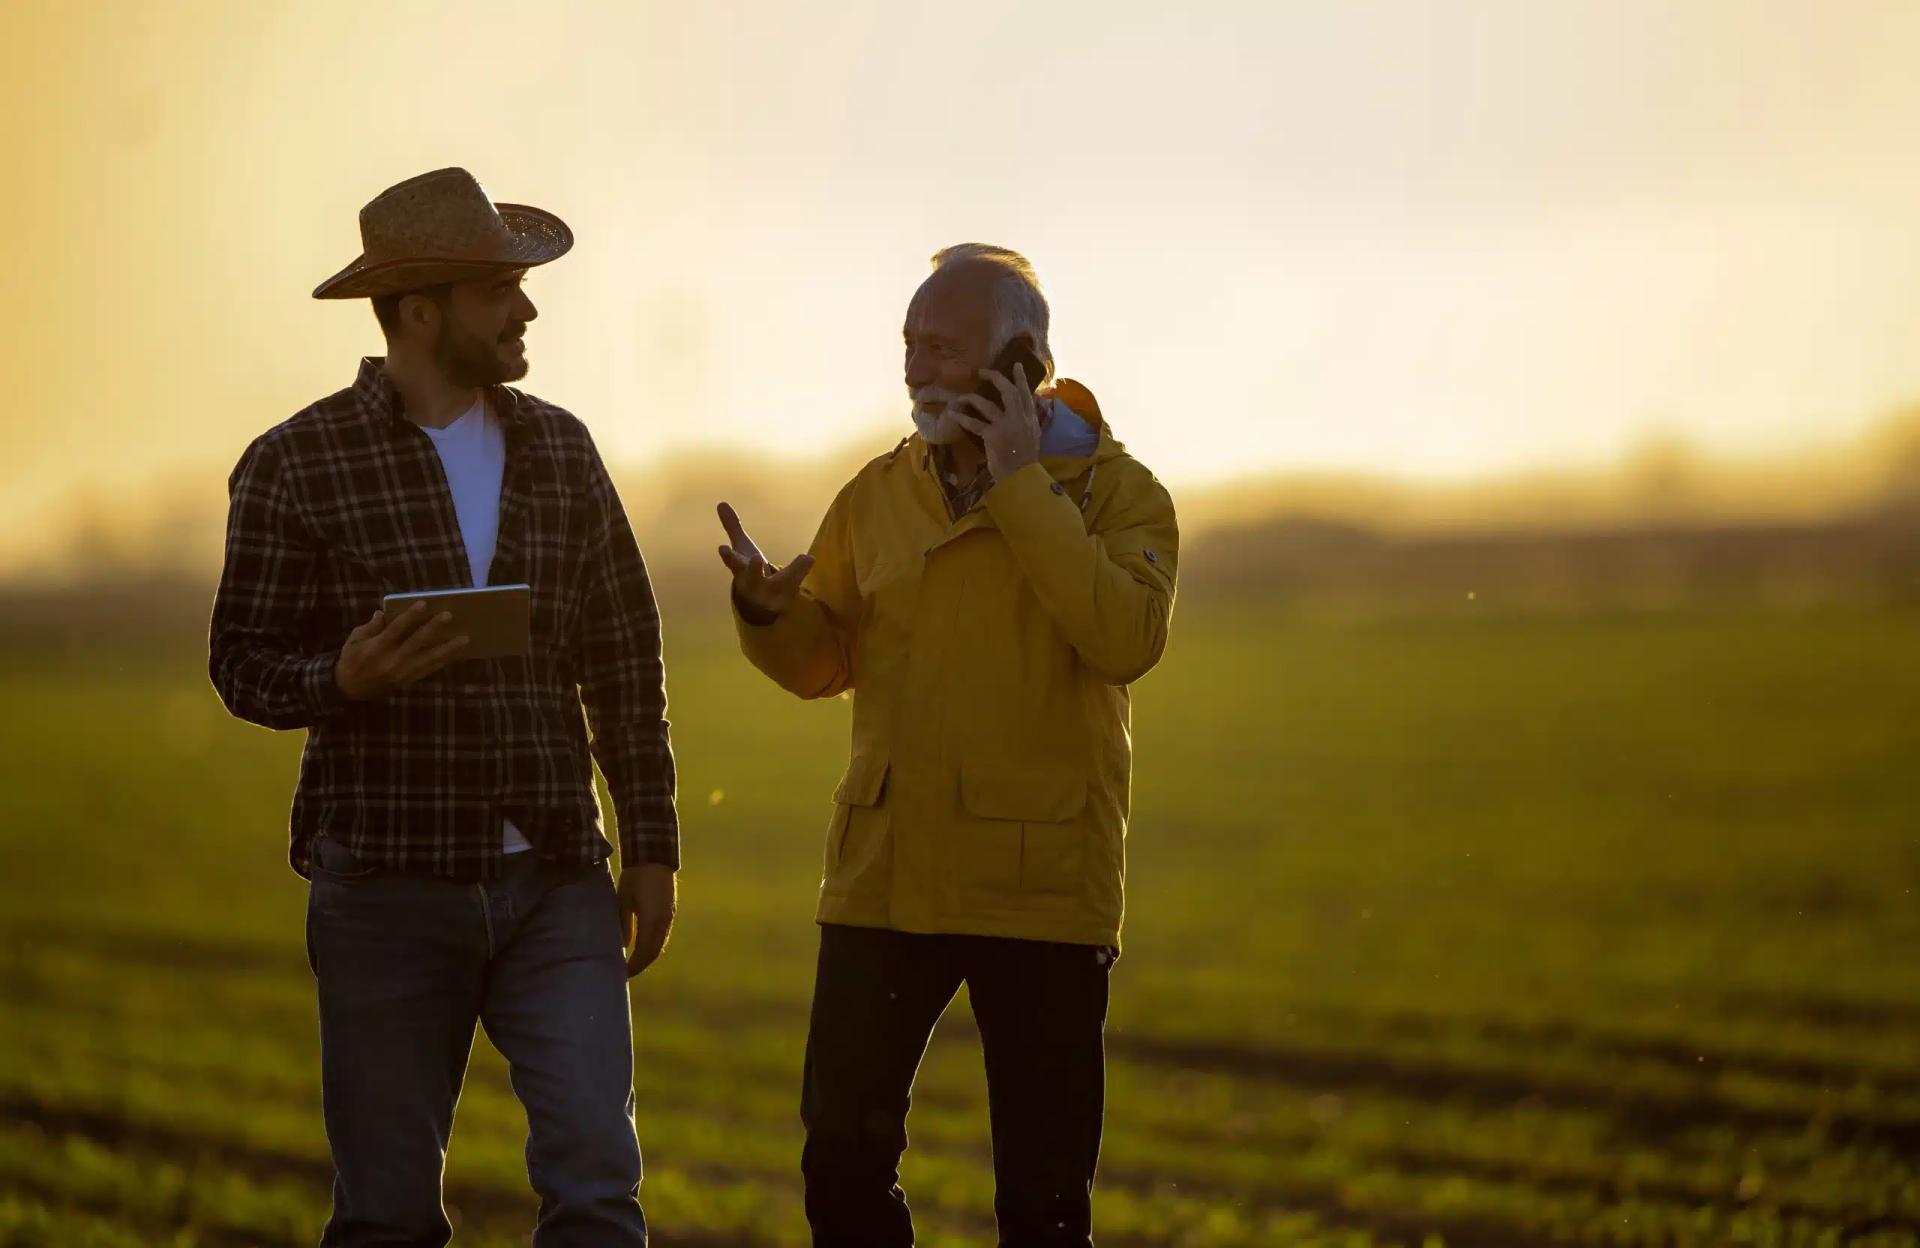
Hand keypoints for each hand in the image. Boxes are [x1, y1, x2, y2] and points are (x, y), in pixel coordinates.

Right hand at [334, 602, 467, 700]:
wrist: (347, 689)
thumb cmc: (350, 660)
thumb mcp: (354, 640)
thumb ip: (370, 627)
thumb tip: (383, 613)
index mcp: (376, 648)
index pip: (397, 629)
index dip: (410, 616)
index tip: (424, 604)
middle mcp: (392, 661)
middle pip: (417, 642)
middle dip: (434, 628)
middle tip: (449, 616)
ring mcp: (402, 672)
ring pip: (429, 659)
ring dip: (448, 649)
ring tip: (464, 639)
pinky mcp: (407, 680)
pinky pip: (428, 670)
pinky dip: (442, 662)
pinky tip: (454, 654)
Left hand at [617, 862, 676, 976]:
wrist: (654, 858)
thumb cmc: (635, 877)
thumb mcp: (623, 900)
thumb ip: (623, 924)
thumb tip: (623, 946)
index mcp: (652, 920)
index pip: (644, 951)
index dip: (634, 965)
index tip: (623, 973)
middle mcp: (663, 922)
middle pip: (654, 952)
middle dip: (641, 964)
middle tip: (627, 972)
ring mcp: (669, 917)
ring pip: (660, 944)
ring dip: (648, 956)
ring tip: (634, 963)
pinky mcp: (670, 912)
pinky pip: (663, 936)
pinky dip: (653, 946)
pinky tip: (643, 947)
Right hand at [716, 502, 814, 621]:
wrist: (760, 604)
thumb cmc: (750, 570)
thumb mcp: (743, 548)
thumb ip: (733, 527)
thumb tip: (721, 503)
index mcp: (741, 571)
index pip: (733, 563)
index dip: (729, 556)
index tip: (722, 548)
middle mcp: (754, 583)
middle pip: (751, 578)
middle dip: (752, 570)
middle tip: (756, 559)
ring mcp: (771, 592)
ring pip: (778, 585)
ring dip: (788, 574)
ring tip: (803, 559)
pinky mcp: (786, 596)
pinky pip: (794, 584)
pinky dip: (801, 571)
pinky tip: (809, 558)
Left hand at [948, 362, 1042, 480]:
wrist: (1021, 477)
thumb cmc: (1025, 459)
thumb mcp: (1033, 436)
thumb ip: (1027, 421)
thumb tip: (1022, 409)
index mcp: (1030, 418)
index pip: (1026, 393)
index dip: (1020, 378)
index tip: (1015, 365)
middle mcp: (1019, 418)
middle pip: (1007, 391)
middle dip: (994, 378)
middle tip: (982, 372)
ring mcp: (1006, 426)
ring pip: (987, 405)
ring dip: (972, 398)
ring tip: (962, 397)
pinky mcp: (992, 436)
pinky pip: (974, 423)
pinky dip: (962, 418)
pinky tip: (953, 414)